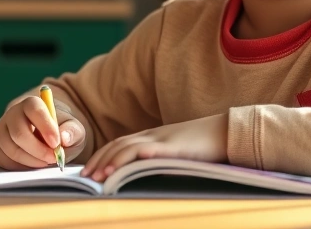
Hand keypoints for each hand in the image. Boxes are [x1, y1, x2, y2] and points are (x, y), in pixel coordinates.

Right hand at [0, 96, 86, 169]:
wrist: (48, 137)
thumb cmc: (61, 130)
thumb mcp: (74, 128)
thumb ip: (72, 131)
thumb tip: (64, 138)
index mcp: (31, 103)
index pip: (33, 109)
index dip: (45, 126)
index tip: (57, 143)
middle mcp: (12, 114)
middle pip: (18, 132)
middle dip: (38, 149)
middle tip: (53, 158)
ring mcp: (2, 131)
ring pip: (10, 149)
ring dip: (31, 160)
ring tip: (46, 162)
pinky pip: (4, 160)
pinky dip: (20, 167)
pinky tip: (34, 165)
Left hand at [82, 114, 227, 181]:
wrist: (225, 131)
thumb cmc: (203, 145)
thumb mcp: (175, 153)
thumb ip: (158, 160)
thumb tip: (142, 176)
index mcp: (152, 136)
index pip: (119, 143)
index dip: (102, 156)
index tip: (89, 170)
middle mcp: (152, 135)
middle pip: (117, 145)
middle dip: (98, 160)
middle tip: (84, 178)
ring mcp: (161, 139)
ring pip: (127, 147)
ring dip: (109, 162)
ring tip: (97, 178)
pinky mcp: (172, 147)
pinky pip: (146, 150)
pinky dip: (130, 159)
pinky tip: (119, 168)